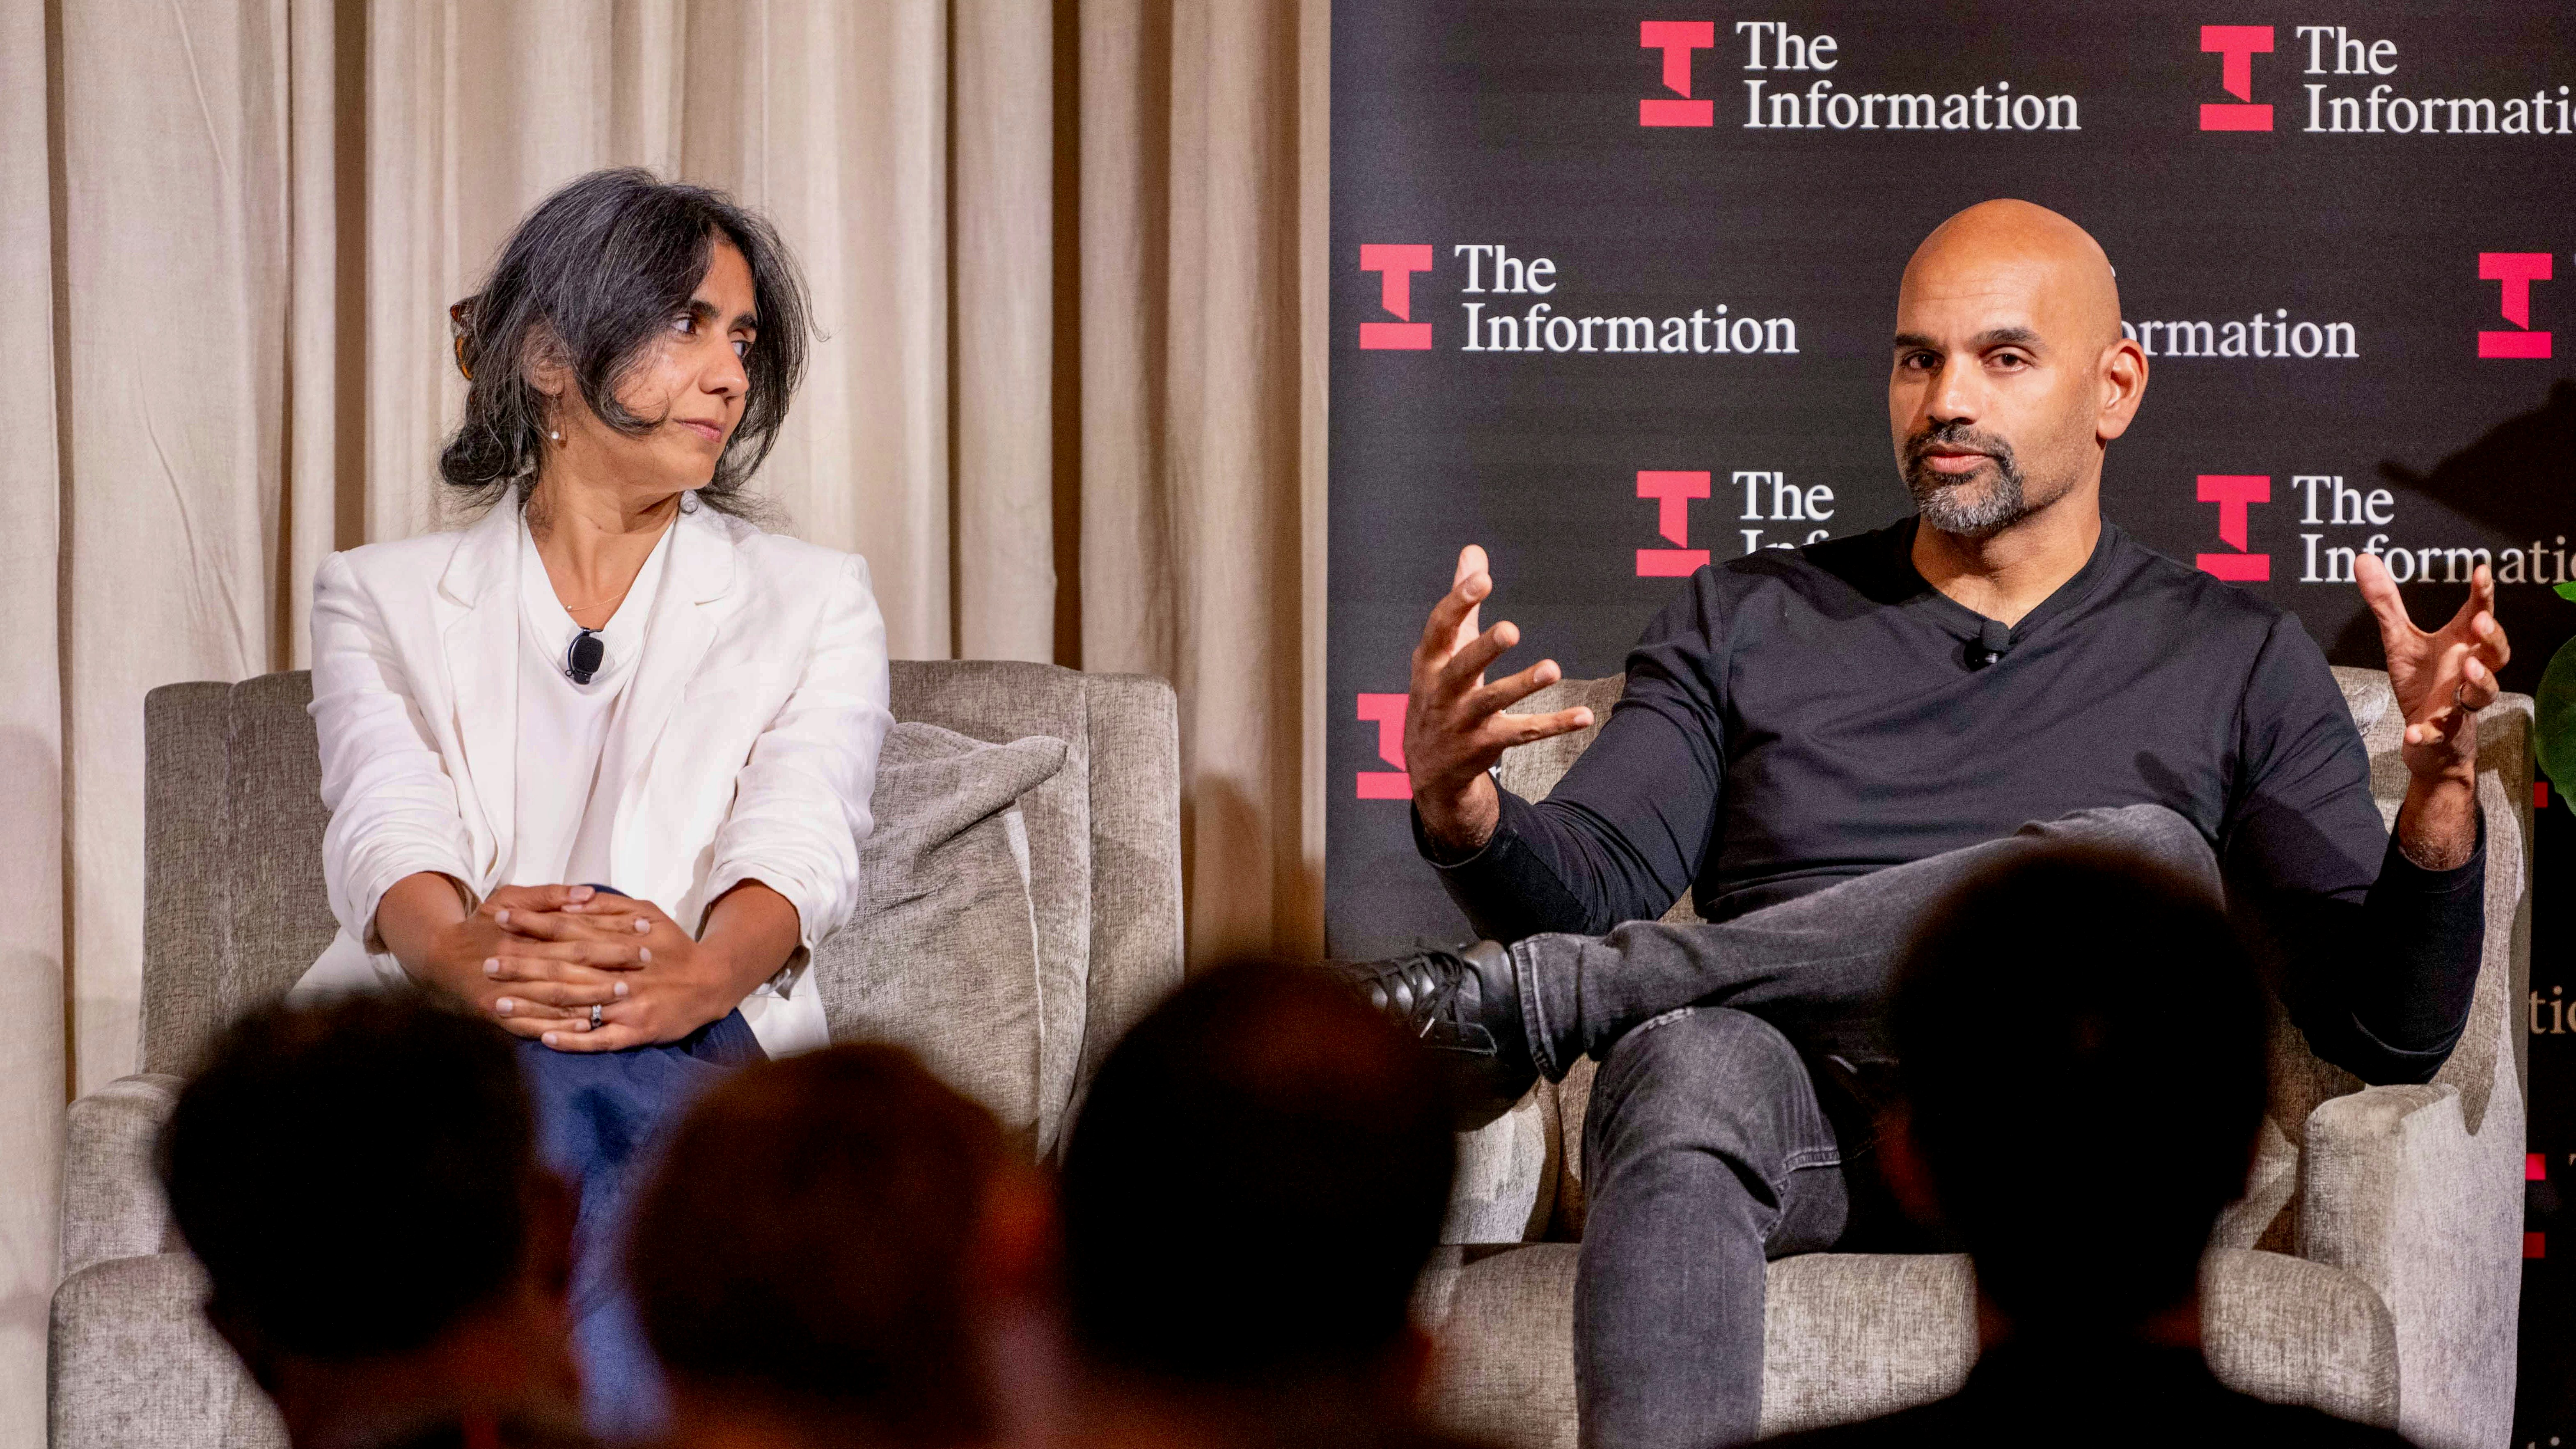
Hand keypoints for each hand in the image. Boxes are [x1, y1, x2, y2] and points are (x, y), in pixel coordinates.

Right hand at [379, 877, 646, 1022]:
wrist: (436, 960)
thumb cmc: (480, 926)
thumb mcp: (508, 900)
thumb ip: (549, 896)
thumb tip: (588, 893)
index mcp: (522, 933)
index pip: (576, 932)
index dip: (612, 932)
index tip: (644, 929)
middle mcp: (515, 962)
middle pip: (571, 965)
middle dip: (611, 964)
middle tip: (646, 962)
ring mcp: (506, 992)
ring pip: (555, 996)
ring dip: (592, 996)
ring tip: (626, 992)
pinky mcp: (497, 1015)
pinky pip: (531, 1024)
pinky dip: (557, 1026)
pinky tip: (584, 1026)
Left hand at [497, 892, 741, 1051]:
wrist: (712, 982)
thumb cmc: (674, 945)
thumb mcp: (646, 913)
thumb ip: (608, 908)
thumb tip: (570, 900)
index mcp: (620, 941)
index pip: (569, 929)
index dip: (533, 923)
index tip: (501, 918)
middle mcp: (621, 973)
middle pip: (564, 968)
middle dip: (522, 966)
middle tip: (485, 964)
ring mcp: (629, 1005)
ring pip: (576, 1006)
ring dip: (534, 1005)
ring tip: (498, 1003)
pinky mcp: (638, 1032)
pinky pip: (600, 1039)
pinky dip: (573, 1040)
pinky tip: (544, 1038)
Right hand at [1406, 545, 1595, 851]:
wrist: (1428, 768)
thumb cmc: (1440, 693)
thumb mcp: (1443, 650)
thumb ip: (1463, 601)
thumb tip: (1473, 551)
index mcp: (1430, 662)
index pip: (1440, 628)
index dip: (1458, 603)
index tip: (1482, 579)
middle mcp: (1441, 692)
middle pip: (1462, 668)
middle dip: (1484, 649)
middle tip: (1512, 630)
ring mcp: (1462, 722)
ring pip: (1493, 702)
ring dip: (1522, 686)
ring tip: (1553, 669)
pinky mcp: (1485, 747)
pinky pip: (1523, 734)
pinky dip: (1554, 726)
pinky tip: (1585, 716)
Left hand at [2357, 554, 2509, 785]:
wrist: (2426, 739)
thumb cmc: (2423, 684)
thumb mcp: (2400, 640)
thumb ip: (2385, 603)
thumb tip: (2364, 559)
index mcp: (2460, 646)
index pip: (2479, 615)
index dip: (2483, 594)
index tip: (2480, 571)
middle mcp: (2468, 673)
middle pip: (2497, 654)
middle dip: (2493, 637)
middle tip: (2481, 621)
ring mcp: (2459, 704)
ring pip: (2483, 693)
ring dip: (2480, 682)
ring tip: (2467, 670)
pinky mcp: (2443, 733)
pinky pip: (2440, 734)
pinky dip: (2427, 733)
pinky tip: (2414, 733)